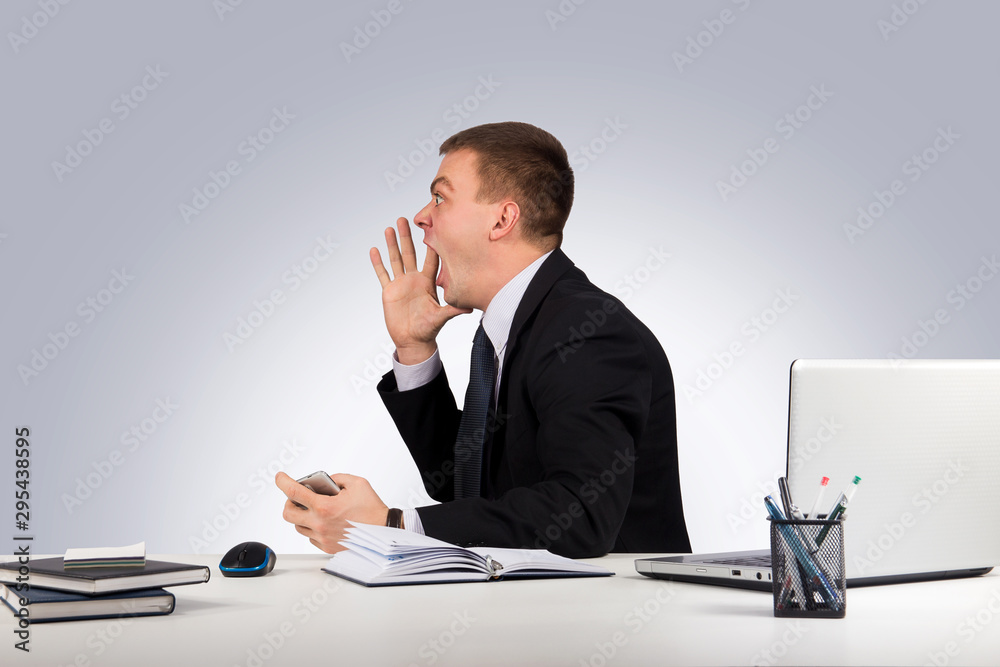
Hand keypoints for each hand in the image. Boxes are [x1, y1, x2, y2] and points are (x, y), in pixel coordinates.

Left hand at [275, 472, 389, 553]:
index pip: (294, 492)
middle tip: (298, 498)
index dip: (283, 482)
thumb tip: (324, 482)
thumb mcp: (357, 483)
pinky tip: (325, 522)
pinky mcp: (327, 547)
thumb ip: (336, 478)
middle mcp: (320, 524)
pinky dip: (313, 527)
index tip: (280, 477)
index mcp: (325, 507)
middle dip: (289, 503)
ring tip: (315, 510)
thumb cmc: (372, 509)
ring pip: (299, 526)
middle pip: (288, 513)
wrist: (384, 531)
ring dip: (302, 516)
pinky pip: (310, 537)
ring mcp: (322, 537)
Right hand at [370, 217, 470, 364]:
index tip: (431, 227)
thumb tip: (470, 308)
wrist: (413, 340)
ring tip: (389, 228)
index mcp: (428, 282)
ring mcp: (401, 283)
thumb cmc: (429, 329)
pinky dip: (378, 263)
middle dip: (407, 237)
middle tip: (404, 219)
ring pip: (395, 259)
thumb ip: (453, 310)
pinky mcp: (389, 291)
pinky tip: (374, 250)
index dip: (430, 244)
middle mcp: (414, 279)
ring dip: (392, 244)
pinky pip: (382, 274)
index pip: (430, 259)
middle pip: (410, 253)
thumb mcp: (442, 317)